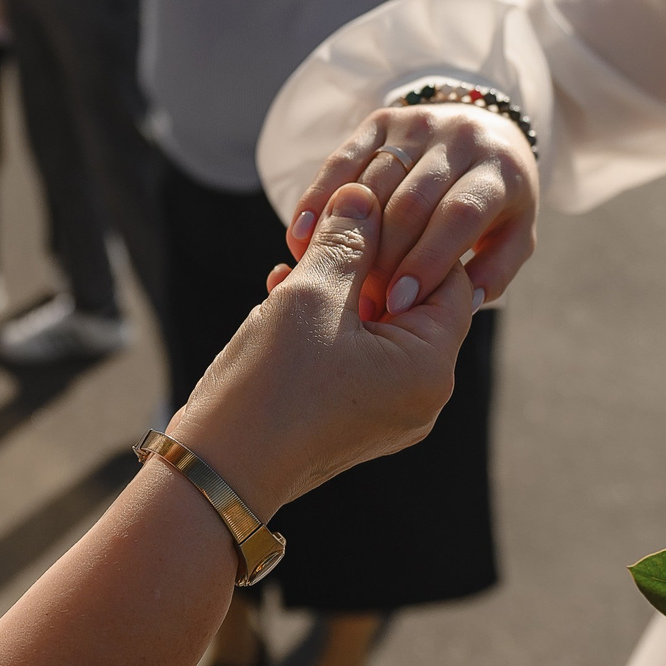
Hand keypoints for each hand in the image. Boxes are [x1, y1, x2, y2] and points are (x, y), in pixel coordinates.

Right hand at [168, 181, 473, 518]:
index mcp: (430, 368)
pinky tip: (282, 296)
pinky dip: (325, 325)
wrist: (219, 468)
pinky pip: (352, 357)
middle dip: (367, 263)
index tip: (362, 216)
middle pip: (411, 304)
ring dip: (339, 290)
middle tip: (325, 234)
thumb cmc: (272, 383)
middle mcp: (420, 396)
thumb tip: (363, 196)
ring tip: (296, 263)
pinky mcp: (350, 421)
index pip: (446, 277)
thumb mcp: (314, 294)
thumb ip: (347, 239)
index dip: (407, 237)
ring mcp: (386, 413)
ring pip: (376, 328)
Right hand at [282, 104, 539, 320]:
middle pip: (411, 201)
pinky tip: (300, 236)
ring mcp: (418, 126)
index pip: (459, 216)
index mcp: (498, 172)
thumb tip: (464, 303)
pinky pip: (343, 159)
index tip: (398, 304)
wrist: (484, 131)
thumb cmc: (496, 204)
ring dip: (346, 234)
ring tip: (325, 280)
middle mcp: (461, 139)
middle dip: (383, 256)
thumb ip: (492, 273)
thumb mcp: (513, 237)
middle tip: (360, 301)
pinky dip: (318, 198)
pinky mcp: (382, 120)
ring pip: (374, 182)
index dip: (427, 259)